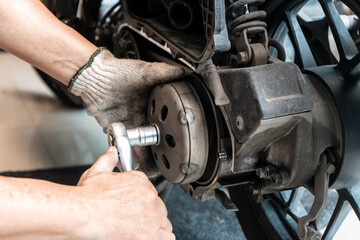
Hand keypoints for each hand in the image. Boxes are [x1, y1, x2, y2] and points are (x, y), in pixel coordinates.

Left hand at [69, 48, 184, 175]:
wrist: (94, 77)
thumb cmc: (118, 72)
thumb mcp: (145, 72)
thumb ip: (164, 73)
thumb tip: (183, 73)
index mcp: (150, 106)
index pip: (163, 125)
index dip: (168, 137)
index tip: (173, 148)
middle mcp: (140, 116)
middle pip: (151, 140)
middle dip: (156, 153)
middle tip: (161, 165)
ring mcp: (127, 124)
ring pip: (137, 146)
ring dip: (142, 157)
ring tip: (148, 168)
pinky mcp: (113, 129)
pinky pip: (121, 145)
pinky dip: (125, 154)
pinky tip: (129, 161)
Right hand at [76, 147, 174, 239]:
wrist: (84, 214)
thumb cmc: (89, 197)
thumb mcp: (96, 173)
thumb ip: (107, 161)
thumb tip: (112, 153)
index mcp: (141, 182)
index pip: (149, 191)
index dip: (141, 200)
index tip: (133, 205)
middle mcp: (150, 198)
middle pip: (157, 207)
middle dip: (148, 213)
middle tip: (134, 218)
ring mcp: (152, 217)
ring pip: (163, 223)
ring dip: (155, 226)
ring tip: (141, 229)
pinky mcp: (150, 235)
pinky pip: (168, 237)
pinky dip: (160, 237)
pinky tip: (149, 236)